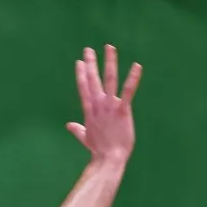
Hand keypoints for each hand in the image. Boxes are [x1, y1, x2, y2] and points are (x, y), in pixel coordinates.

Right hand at [66, 45, 141, 162]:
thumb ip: (77, 129)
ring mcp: (110, 106)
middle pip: (92, 79)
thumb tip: (69, 125)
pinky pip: (128, 91)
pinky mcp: (122, 110)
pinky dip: (133, 78)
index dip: (81, 74)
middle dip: (90, 63)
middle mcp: (98, 105)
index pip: (83, 88)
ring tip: (109, 48)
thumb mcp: (85, 138)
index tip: (79, 62)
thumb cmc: (99, 151)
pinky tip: (137, 66)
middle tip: (88, 49)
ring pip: (109, 79)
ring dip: (109, 62)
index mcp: (89, 110)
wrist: (109, 159)